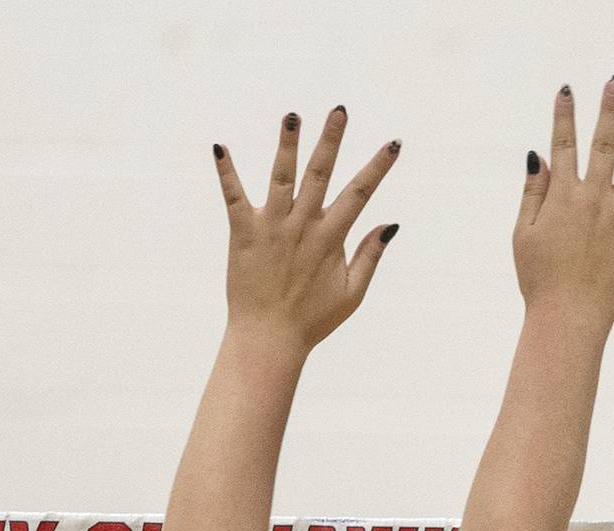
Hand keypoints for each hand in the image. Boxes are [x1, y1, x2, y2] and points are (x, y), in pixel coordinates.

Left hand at [213, 108, 400, 355]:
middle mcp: (303, 226)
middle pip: (321, 174)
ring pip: (281, 176)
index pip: (360, 194)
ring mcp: (273, 227)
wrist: (269, 337)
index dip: (379, 168)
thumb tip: (390, 225)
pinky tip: (219, 147)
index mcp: (331, 239)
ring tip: (292, 116)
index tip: (394, 145)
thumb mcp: (352, 293)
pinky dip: (226, 172)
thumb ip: (369, 256)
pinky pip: (233, 197)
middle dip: (332, 140)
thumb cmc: (313, 320)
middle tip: (339, 110)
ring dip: (287, 144)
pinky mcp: (244, 233)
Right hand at [514, 78, 613, 330]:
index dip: (564, 116)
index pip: (563, 145)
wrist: (569, 317)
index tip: (568, 90)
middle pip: (603, 144)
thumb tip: (538, 155)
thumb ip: (532, 192)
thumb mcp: (522, 234)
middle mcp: (593, 199)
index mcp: (562, 197)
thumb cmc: (540, 279)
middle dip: (609, 110)